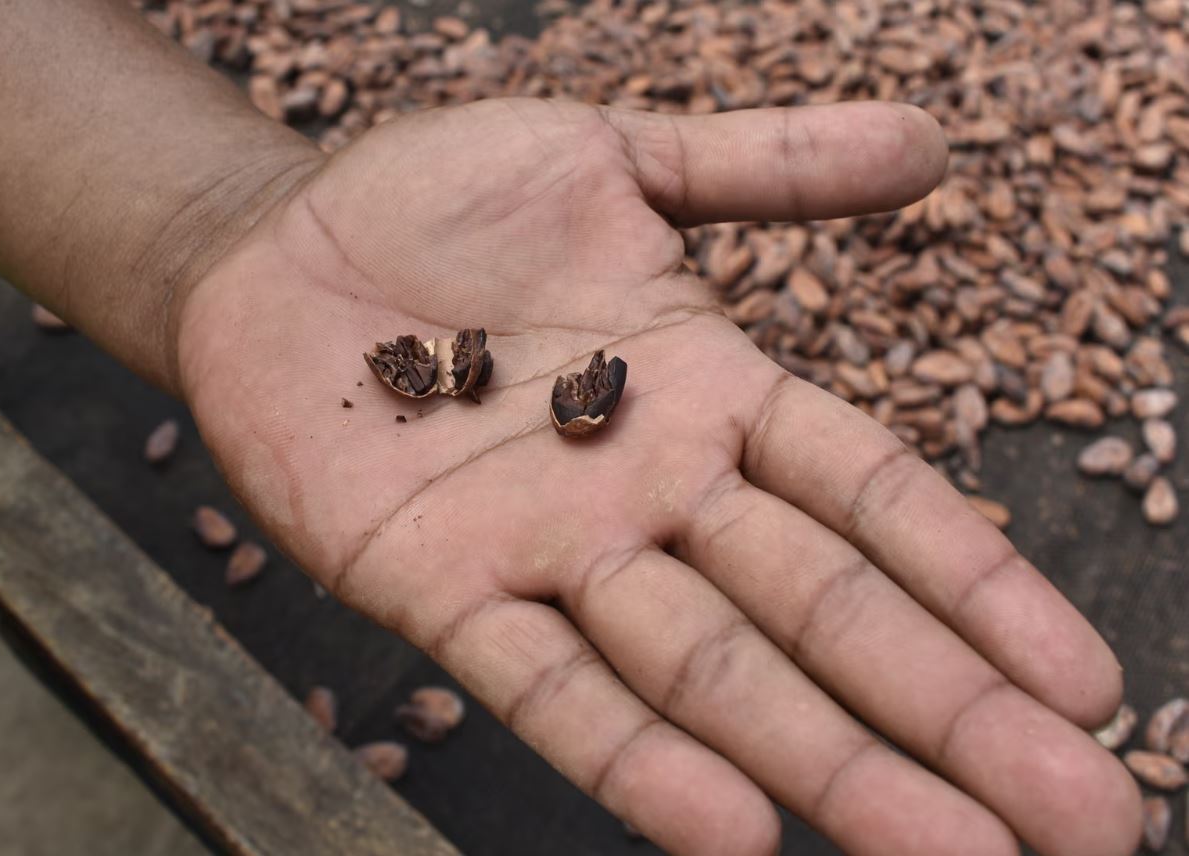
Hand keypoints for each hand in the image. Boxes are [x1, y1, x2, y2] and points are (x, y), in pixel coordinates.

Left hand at [176, 99, 1138, 855]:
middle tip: (1082, 820)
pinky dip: (633, 759)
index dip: (977, 585)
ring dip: (823, 761)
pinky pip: (545, 685)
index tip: (1084, 682)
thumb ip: (765, 166)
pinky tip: (732, 832)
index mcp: (711, 394)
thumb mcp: (613, 158)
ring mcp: (548, 550)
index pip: (872, 502)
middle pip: (821, 611)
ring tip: (944, 854)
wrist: (277, 248)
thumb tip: (932, 142)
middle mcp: (650, 492)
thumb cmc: (441, 204)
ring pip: (707, 670)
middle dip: (949, 713)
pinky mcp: (436, 587)